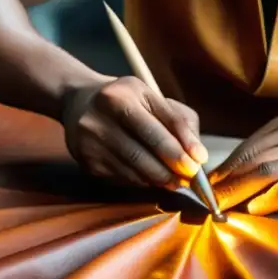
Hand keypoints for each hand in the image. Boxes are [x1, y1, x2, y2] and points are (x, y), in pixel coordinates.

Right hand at [61, 77, 207, 188]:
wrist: (79, 103)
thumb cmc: (126, 100)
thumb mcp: (152, 97)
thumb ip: (178, 121)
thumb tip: (197, 155)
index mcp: (120, 97)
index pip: (156, 127)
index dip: (180, 147)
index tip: (198, 162)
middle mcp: (99, 119)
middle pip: (142, 153)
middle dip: (170, 169)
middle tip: (189, 177)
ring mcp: (89, 143)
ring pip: (133, 171)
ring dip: (159, 179)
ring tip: (175, 180)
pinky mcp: (86, 162)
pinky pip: (122, 178)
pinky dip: (142, 181)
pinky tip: (151, 177)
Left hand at [208, 117, 277, 212]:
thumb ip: (274, 161)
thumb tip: (244, 185)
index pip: (245, 148)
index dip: (224, 168)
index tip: (208, 185)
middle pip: (248, 160)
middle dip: (225, 181)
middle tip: (207, 198)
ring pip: (261, 173)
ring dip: (238, 192)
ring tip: (222, 206)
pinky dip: (267, 199)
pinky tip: (254, 209)